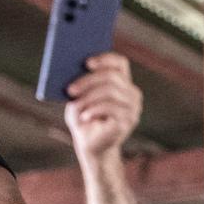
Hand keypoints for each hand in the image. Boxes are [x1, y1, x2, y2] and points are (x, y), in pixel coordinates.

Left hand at [65, 52, 141, 168]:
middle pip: (112, 76)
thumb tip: (72, 68)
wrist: (90, 144)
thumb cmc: (83, 117)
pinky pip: (111, 107)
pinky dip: (94, 110)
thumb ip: (80, 82)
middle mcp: (132, 93)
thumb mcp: (79, 96)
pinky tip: (85, 117)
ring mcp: (133, 107)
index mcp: (121, 83)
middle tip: (70, 89)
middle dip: (88, 81)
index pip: (120, 63)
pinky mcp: (129, 121)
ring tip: (76, 106)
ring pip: (110, 91)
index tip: (86, 63)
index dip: (105, 59)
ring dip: (89, 97)